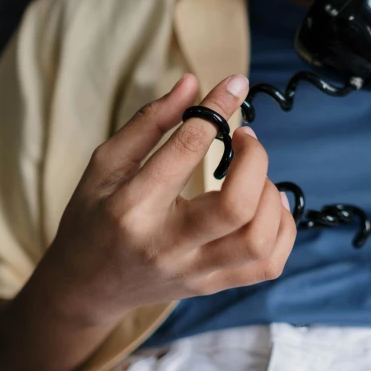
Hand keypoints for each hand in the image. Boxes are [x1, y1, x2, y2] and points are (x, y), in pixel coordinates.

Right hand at [36, 74, 296, 326]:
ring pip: (259, 241)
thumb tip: (193, 84)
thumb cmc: (94, 218)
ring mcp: (195, 272)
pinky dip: (282, 230)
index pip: (186, 151)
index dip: (218, 109)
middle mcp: (168, 246)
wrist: (88, 286)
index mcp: (132, 208)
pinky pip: (268, 265)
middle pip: (236, 207)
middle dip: (255, 160)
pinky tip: (269, 207)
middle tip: (244, 138)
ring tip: (256, 177)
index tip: (235, 84)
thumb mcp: (105, 164)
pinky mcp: (213, 286)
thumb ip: (149, 122)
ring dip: (271, 197)